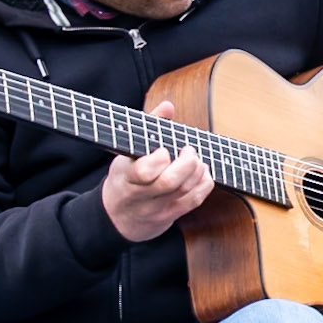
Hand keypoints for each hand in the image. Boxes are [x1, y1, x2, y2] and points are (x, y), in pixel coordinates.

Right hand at [101, 101, 214, 240]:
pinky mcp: (170, 215)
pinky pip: (194, 201)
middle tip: (189, 151)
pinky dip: (204, 183)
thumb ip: (148, 126)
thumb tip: (168, 106)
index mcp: (125, 176)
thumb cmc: (125, 177)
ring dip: (198, 170)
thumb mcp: (126, 152)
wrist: (118, 217)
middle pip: (169, 182)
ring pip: (184, 190)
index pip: (143, 171)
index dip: (159, 159)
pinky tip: (203, 172)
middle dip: (186, 162)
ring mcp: (156, 208)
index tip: (163, 150)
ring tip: (196, 159)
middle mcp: (141, 195)